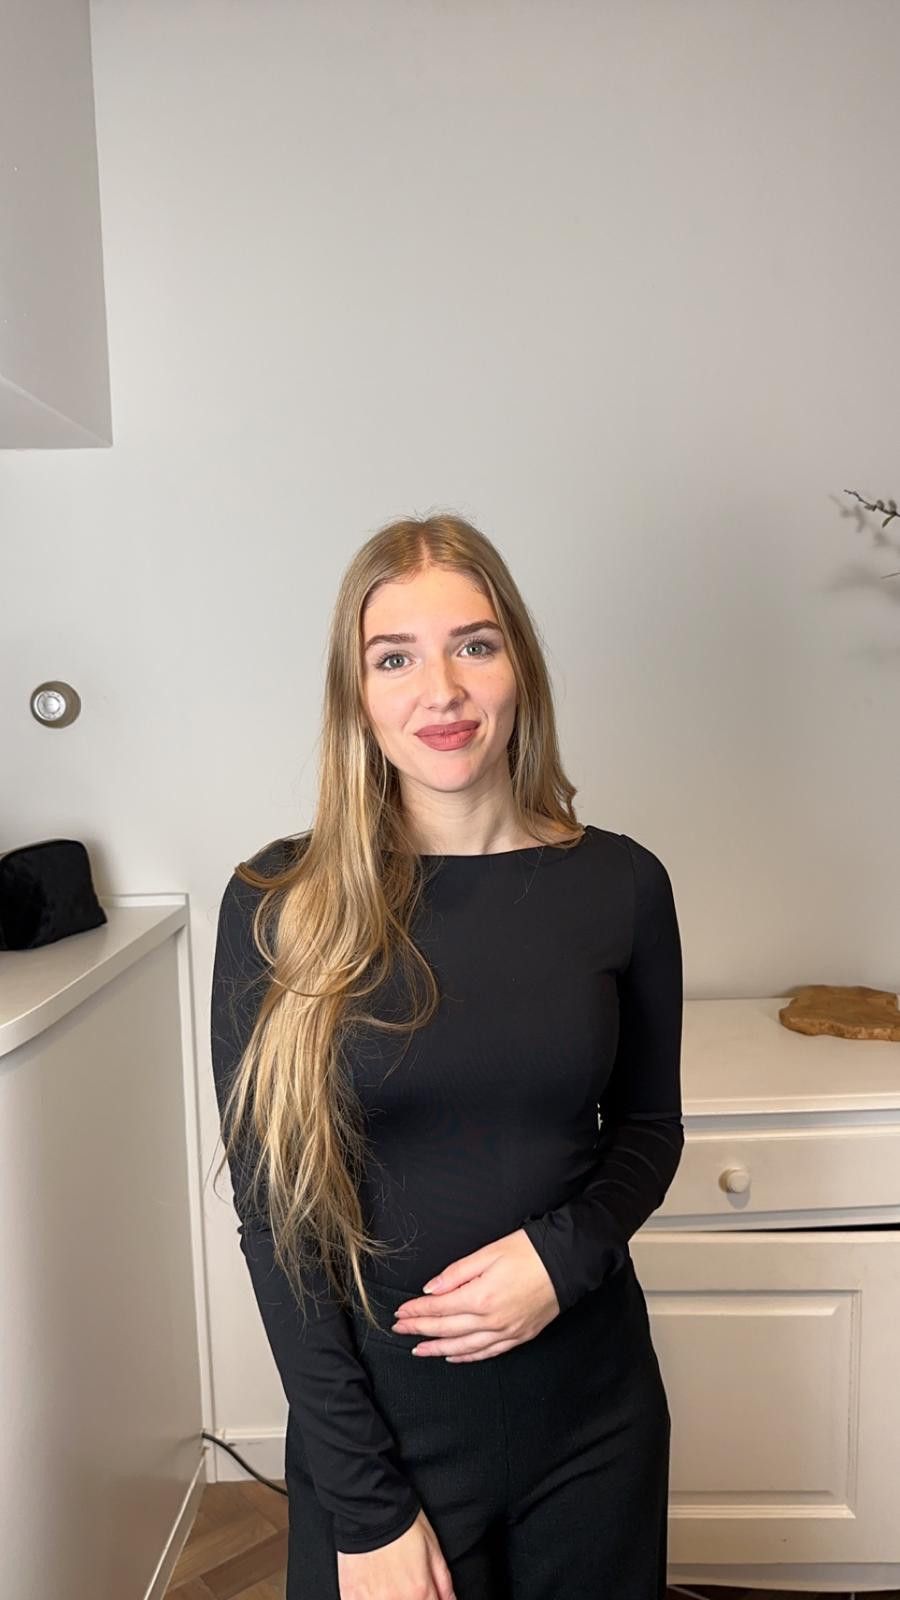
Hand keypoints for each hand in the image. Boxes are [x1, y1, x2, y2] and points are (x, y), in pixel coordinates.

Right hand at [337, 1507, 456, 1599]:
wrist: (369, 1506)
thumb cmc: (403, 1523)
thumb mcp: (433, 1549)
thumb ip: (444, 1584)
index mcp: (418, 1592)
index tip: (427, 1594)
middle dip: (412, 1598)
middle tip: (407, 1584)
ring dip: (392, 1598)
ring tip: (390, 1583)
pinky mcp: (351, 1596)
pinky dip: (371, 1598)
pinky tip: (374, 1587)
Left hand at [391, 1227, 559, 1359]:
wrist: (567, 1263)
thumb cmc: (529, 1252)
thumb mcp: (488, 1252)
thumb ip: (456, 1273)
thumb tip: (431, 1289)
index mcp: (481, 1297)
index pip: (439, 1308)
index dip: (417, 1312)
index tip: (400, 1312)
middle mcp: (491, 1321)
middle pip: (447, 1329)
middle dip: (419, 1330)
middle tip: (399, 1330)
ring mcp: (506, 1332)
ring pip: (464, 1347)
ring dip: (438, 1349)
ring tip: (418, 1350)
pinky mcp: (519, 1337)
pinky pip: (487, 1353)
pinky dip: (467, 1357)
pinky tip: (453, 1356)